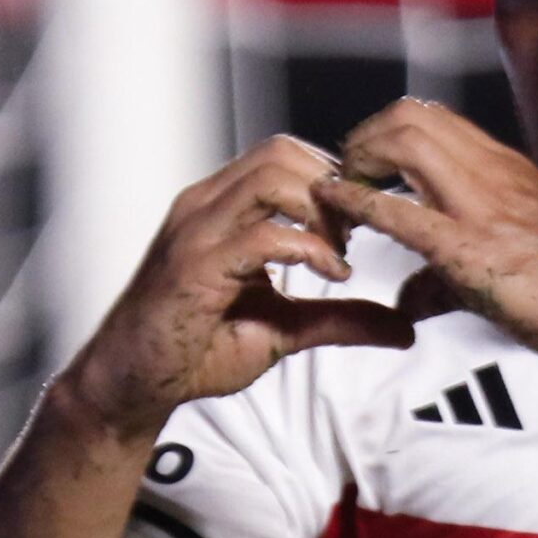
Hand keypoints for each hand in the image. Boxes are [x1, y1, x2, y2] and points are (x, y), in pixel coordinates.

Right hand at [57, 135, 414, 440]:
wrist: (134, 386)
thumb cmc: (197, 351)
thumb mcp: (285, 330)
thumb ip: (340, 320)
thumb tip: (403, 327)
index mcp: (222, 207)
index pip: (286, 154)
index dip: (334, 180)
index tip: (363, 223)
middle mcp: (205, 205)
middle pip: (284, 151)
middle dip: (334, 188)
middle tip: (358, 235)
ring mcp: (196, 231)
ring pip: (273, 177)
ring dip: (323, 212)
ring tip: (342, 255)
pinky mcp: (194, 267)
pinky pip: (262, 235)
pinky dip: (310, 250)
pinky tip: (333, 276)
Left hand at [312, 98, 537, 364]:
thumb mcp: (512, 267)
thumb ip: (449, 278)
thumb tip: (407, 300)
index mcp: (505, 170)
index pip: (431, 119)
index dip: (380, 135)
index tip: (359, 170)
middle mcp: (494, 174)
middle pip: (409, 114)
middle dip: (361, 137)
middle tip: (341, 178)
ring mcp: (485, 208)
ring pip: (404, 139)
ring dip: (357, 159)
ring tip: (338, 196)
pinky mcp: (475, 252)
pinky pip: (403, 213)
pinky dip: (356, 203)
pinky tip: (334, 209)